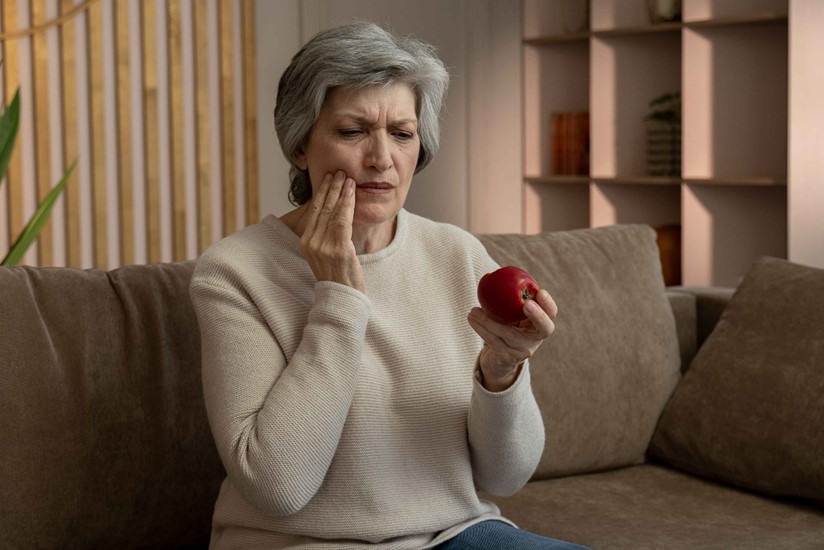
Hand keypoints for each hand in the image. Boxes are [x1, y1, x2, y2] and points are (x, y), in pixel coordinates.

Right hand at [298, 171, 364, 292]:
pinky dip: (347, 204)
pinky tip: (352, 192)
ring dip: (340, 191)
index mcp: (305, 243)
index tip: (328, 178)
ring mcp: (323, 247)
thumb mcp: (326, 254)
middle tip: (338, 171)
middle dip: (331, 187)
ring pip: (332, 211)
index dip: (321, 193)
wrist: (343, 298)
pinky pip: (342, 221)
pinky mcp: (338, 250)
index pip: (313, 211)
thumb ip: (326, 235)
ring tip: (347, 177)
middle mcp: (311, 243)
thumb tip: (332, 213)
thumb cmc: (338, 276)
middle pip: (321, 208)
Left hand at [467, 289, 557, 391]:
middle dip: (537, 315)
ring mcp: (523, 351)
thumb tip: (489, 275)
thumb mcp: (509, 314)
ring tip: (474, 310)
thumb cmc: (504, 326)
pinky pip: (493, 341)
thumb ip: (508, 299)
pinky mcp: (508, 358)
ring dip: (489, 320)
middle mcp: (536, 339)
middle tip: (526, 304)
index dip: (548, 304)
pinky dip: (481, 328)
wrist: (497, 357)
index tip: (540, 292)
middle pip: (544, 328)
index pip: (551, 314)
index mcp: (539, 324)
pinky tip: (471, 318)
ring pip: (509, 334)